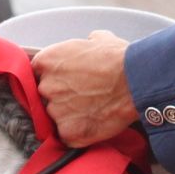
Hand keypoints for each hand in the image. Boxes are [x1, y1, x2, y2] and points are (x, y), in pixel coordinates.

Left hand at [33, 30, 139, 145]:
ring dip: (70, 115)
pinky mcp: (68, 132)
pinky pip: (67, 135)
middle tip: (83, 94)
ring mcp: (55, 111)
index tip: (65, 80)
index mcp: (48, 61)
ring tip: (93, 108)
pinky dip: (79, 132)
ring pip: (56, 116)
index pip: (37, 72)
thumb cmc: (120, 59)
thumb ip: (84, 43)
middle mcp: (46, 86)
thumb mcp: (100, 39)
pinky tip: (94, 122)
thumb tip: (89, 42)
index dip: (54, 77)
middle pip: (45, 95)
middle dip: (61, 96)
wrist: (136, 82)